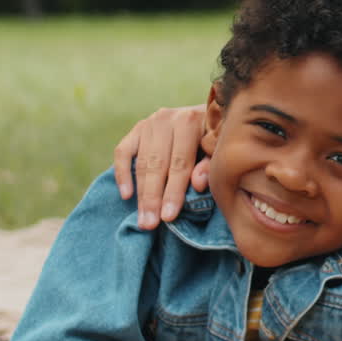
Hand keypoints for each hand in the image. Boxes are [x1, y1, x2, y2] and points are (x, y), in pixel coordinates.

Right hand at [113, 105, 208, 228]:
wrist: (208, 116)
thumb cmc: (216, 139)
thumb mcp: (219, 149)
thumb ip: (210, 164)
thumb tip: (198, 184)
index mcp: (190, 121)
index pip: (179, 162)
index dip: (173, 191)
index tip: (168, 216)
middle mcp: (167, 118)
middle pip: (157, 164)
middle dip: (153, 198)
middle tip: (150, 224)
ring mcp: (149, 123)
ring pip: (141, 162)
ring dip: (141, 194)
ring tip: (142, 220)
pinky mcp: (136, 129)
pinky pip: (122, 152)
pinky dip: (122, 173)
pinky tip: (126, 195)